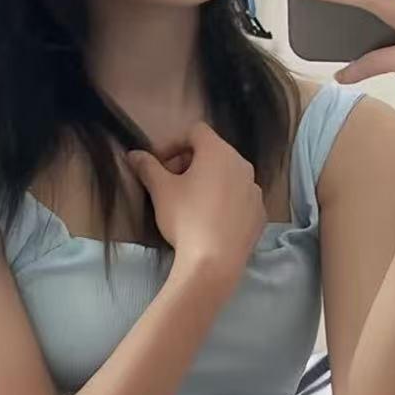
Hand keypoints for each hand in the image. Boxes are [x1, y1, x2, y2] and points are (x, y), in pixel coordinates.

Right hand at [125, 122, 266, 279]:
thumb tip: (133, 154)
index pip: (196, 132)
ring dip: (209, 182)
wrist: (214, 262)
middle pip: (213, 153)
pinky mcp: (260, 214)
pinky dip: (226, 202)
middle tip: (172, 184)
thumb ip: (147, 167)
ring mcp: (255, 190)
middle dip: (190, 163)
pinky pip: (240, 199)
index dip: (174, 143)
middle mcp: (242, 164)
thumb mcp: (160, 190)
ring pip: (228, 176)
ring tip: (192, 204)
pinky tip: (211, 221)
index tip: (160, 164)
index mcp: (218, 152)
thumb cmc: (186, 219)